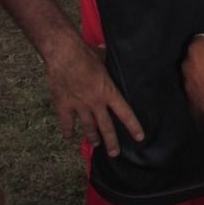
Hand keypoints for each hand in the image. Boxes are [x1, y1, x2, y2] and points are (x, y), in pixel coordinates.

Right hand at [45, 39, 143, 156]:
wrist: (64, 55)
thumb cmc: (85, 53)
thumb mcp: (102, 58)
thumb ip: (107, 61)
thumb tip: (109, 51)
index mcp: (108, 91)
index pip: (125, 113)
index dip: (133, 126)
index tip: (139, 137)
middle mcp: (95, 102)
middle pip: (106, 126)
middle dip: (111, 142)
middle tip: (115, 153)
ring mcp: (79, 106)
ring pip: (88, 127)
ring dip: (92, 137)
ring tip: (95, 144)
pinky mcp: (64, 105)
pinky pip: (67, 123)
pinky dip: (68, 131)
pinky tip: (69, 137)